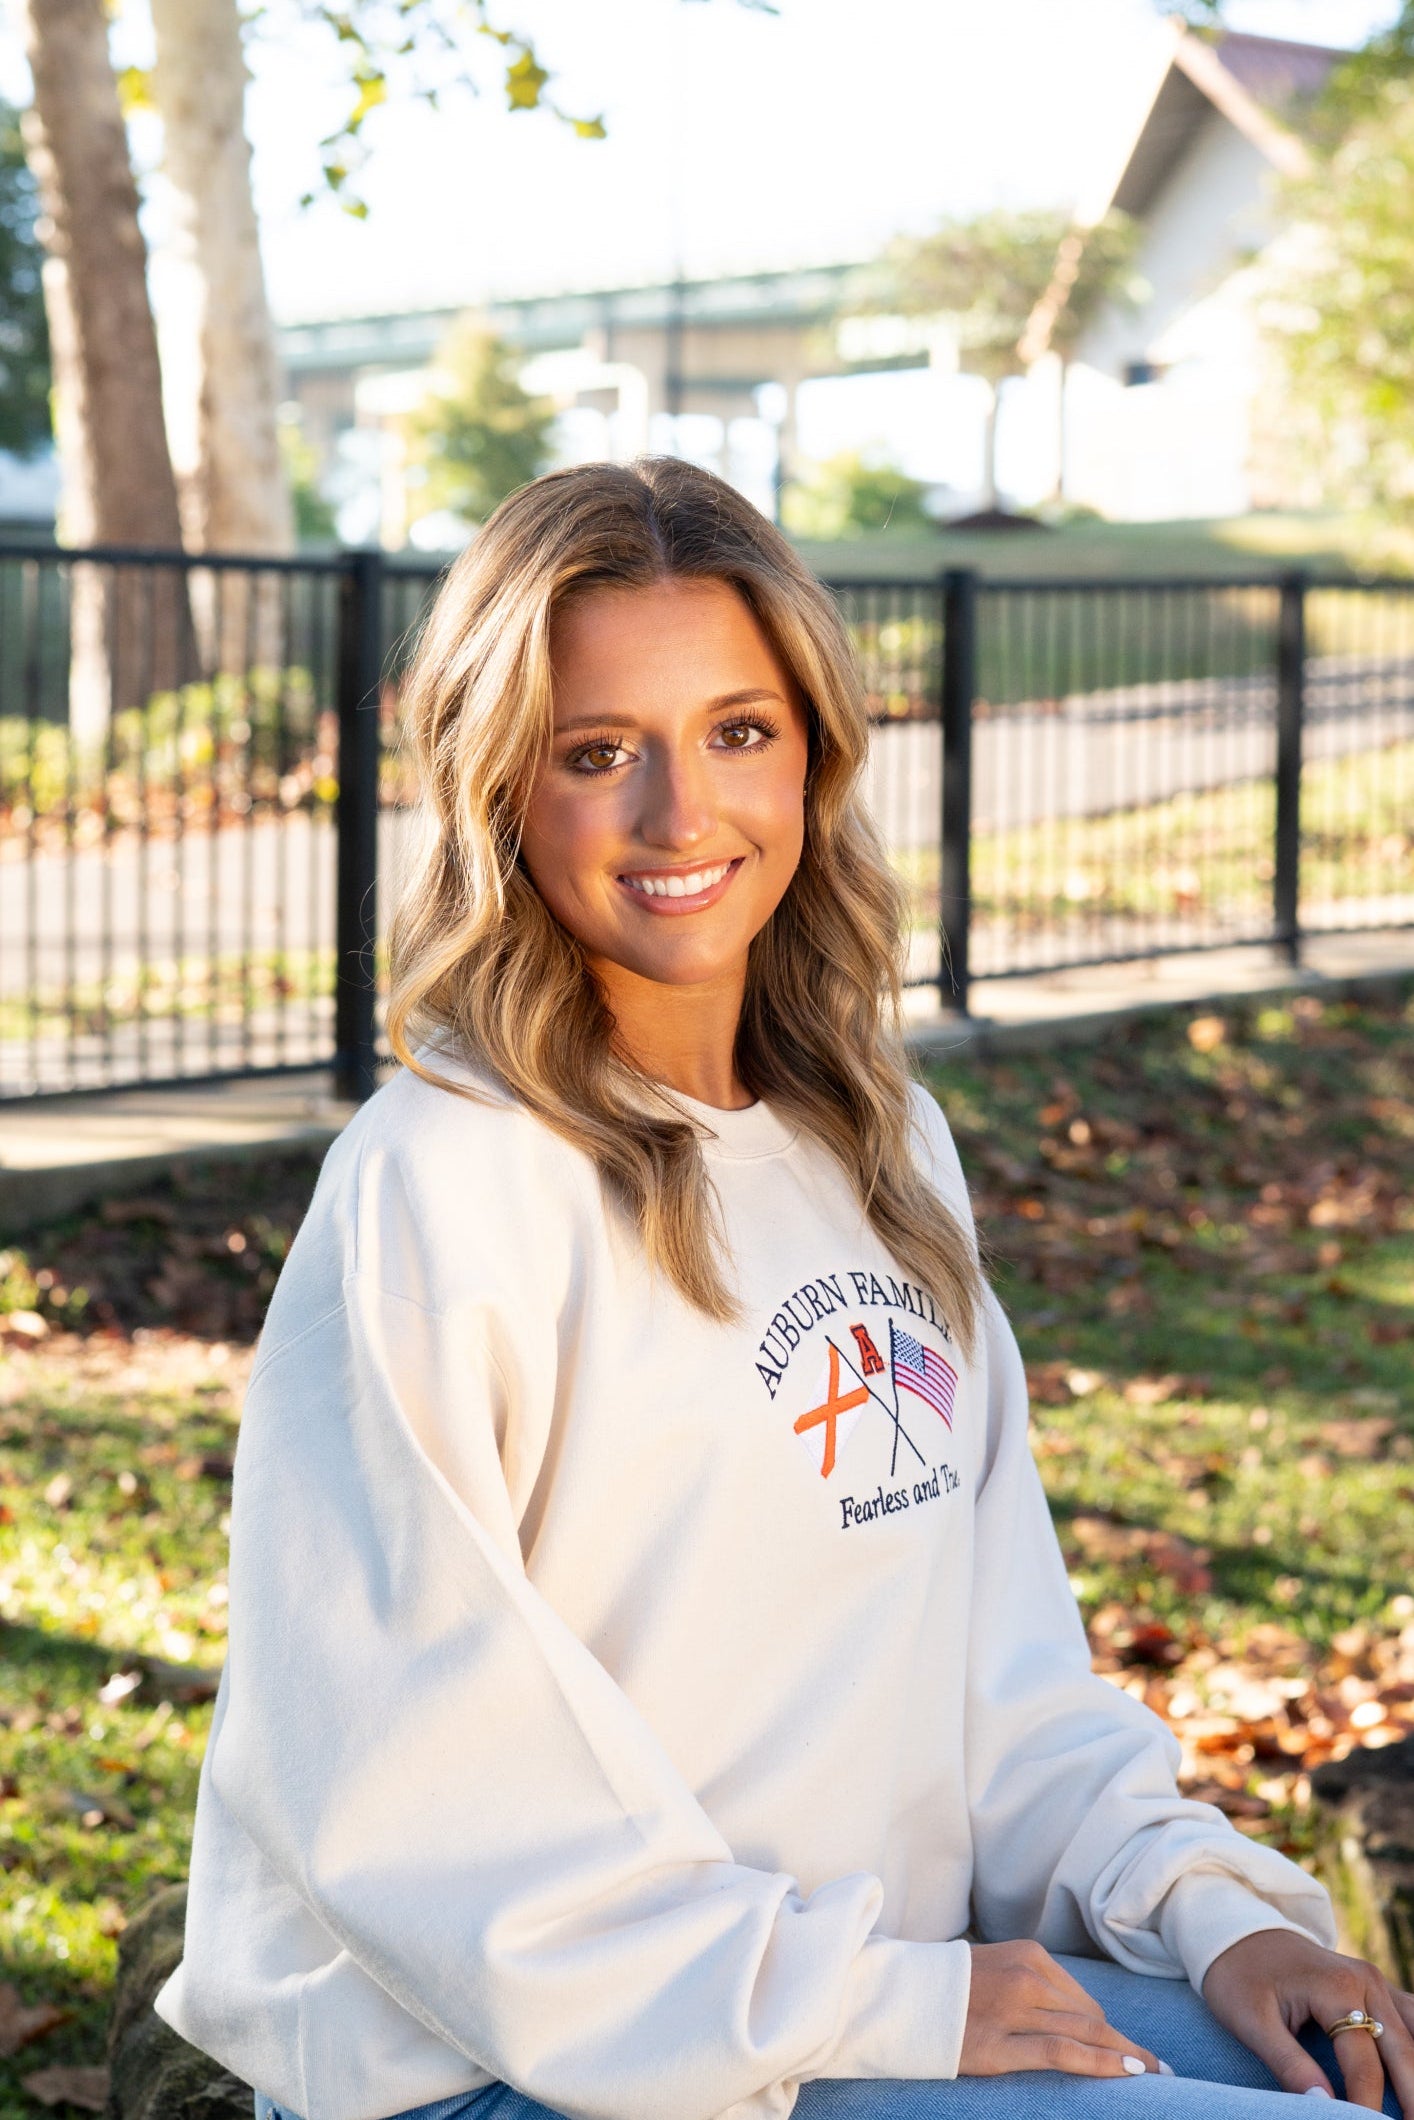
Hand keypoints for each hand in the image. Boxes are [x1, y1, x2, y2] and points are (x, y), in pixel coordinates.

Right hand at [960, 1940, 1167, 2077]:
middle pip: (1090, 2018)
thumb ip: (1032, 1987)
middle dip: (1127, 2046)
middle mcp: (1024, 1977)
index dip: (1111, 2031)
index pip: (1082, 2000)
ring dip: (1125, 2057)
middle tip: (1162, 2069)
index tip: (1134, 2052)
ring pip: (1084, 2034)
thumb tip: (1077, 2018)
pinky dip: (1100, 2064)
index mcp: (1026, 1955)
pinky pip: (1060, 2053)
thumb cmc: (948, 1988)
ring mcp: (1012, 2011)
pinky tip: (1126, 2074)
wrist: (896, 1998)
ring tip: (1153, 2076)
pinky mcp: (997, 2045)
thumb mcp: (996, 1971)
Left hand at [1203, 1928, 1413, 2110]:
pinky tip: (1413, 2077)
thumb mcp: (1250, 2020)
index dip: (1367, 2106)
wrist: (1237, 1931)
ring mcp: (1376, 1982)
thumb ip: (1289, 2064)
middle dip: (1411, 2098)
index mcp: (1337, 1987)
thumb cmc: (1239, 1976)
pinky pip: (1411, 2020)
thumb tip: (1324, 2105)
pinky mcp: (1376, 1988)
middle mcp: (1367, 1982)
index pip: (1364, 2065)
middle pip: (1404, 2052)